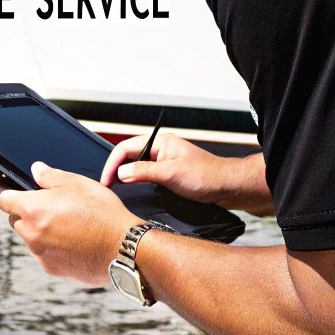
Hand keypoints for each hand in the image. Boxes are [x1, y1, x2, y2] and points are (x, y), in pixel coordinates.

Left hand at [0, 162, 142, 286]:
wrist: (124, 250)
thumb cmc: (103, 214)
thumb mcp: (77, 184)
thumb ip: (50, 177)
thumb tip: (35, 170)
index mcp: (33, 209)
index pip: (1, 197)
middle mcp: (31, 234)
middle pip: (17, 218)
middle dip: (27, 210)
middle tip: (52, 203)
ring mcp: (41, 254)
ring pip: (31, 236)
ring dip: (41, 228)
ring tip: (70, 223)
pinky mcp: (52, 269)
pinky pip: (45, 252)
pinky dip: (53, 245)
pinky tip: (75, 239)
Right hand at [98, 133, 272, 216]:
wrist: (229, 187)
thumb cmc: (208, 176)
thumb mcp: (172, 174)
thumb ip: (144, 171)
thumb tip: (121, 173)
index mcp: (160, 143)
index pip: (125, 148)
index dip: (112, 164)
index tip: (105, 181)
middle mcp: (161, 150)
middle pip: (128, 156)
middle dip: (115, 170)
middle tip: (107, 187)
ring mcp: (165, 162)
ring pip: (136, 167)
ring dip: (126, 177)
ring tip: (116, 190)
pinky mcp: (169, 175)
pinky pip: (146, 176)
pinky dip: (136, 183)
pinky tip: (134, 192)